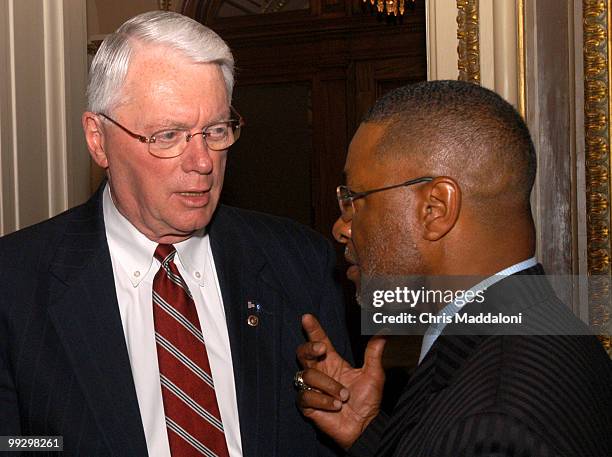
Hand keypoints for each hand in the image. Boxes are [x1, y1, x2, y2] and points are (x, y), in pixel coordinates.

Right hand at [296, 314, 385, 449]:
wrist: (364, 427)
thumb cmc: (367, 401)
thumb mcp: (373, 374)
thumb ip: (374, 353)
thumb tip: (383, 332)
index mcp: (333, 362)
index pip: (320, 341)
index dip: (313, 329)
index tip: (308, 317)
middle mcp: (320, 372)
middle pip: (302, 353)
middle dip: (309, 348)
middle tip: (321, 349)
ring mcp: (312, 388)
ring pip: (308, 376)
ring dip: (328, 385)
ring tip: (343, 397)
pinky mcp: (308, 405)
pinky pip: (306, 396)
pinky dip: (323, 400)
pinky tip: (335, 406)